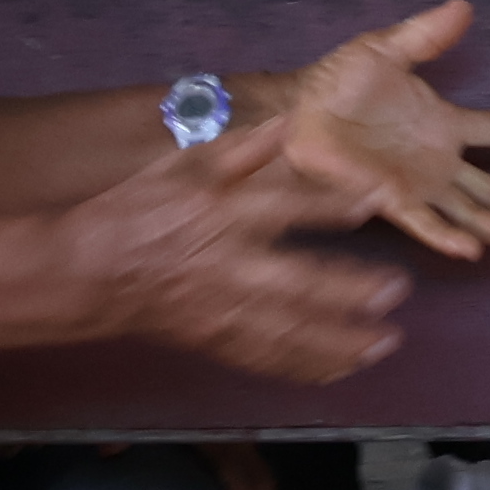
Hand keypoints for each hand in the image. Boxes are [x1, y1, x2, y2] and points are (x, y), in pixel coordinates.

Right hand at [58, 117, 416, 380]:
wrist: (93, 270)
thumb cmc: (141, 209)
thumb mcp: (184, 164)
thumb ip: (242, 148)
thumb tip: (290, 120)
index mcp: (222, 213)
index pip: (286, 207)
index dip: (332, 203)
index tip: (376, 198)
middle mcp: (229, 265)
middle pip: (297, 281)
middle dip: (348, 289)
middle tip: (396, 289)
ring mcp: (225, 310)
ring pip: (290, 331)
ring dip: (340, 340)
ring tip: (385, 342)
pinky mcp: (219, 341)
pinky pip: (269, 359)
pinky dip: (308, 367)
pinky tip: (345, 369)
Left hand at [262, 0, 489, 258]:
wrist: (295, 109)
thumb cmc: (337, 82)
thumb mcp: (385, 49)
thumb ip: (426, 34)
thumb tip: (463, 5)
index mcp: (441, 123)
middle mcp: (437, 161)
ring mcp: (417, 184)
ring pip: (470, 213)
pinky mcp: (389, 200)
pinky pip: (425, 222)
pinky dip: (448, 237)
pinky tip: (474, 251)